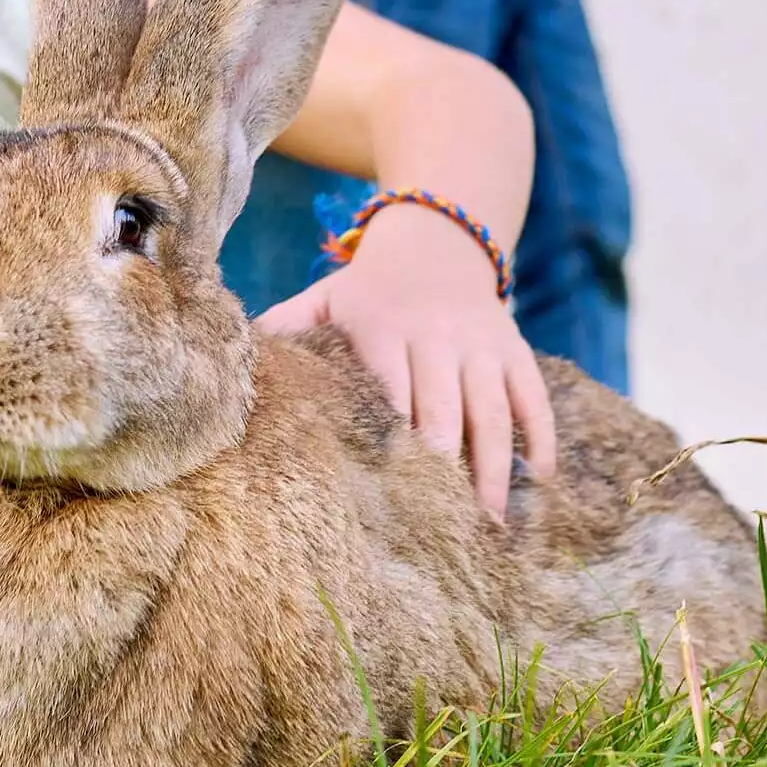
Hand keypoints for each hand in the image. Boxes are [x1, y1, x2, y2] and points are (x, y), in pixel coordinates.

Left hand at [257, 205, 558, 521]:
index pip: (388, 389)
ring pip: (493, 410)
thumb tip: (228, 374)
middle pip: (445, 407)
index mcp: (382, 327)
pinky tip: (537, 482)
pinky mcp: (516, 350)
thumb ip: (284, 331)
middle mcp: (436, 335)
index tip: (388, 493)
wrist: (438, 240)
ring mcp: (481, 344)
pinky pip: (533, 397)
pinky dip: (538, 438)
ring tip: (490, 525)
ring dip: (494, 469)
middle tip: (444, 527)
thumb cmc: (367, 292)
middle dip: (445, 466)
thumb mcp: (323, 299)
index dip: (392, 438)